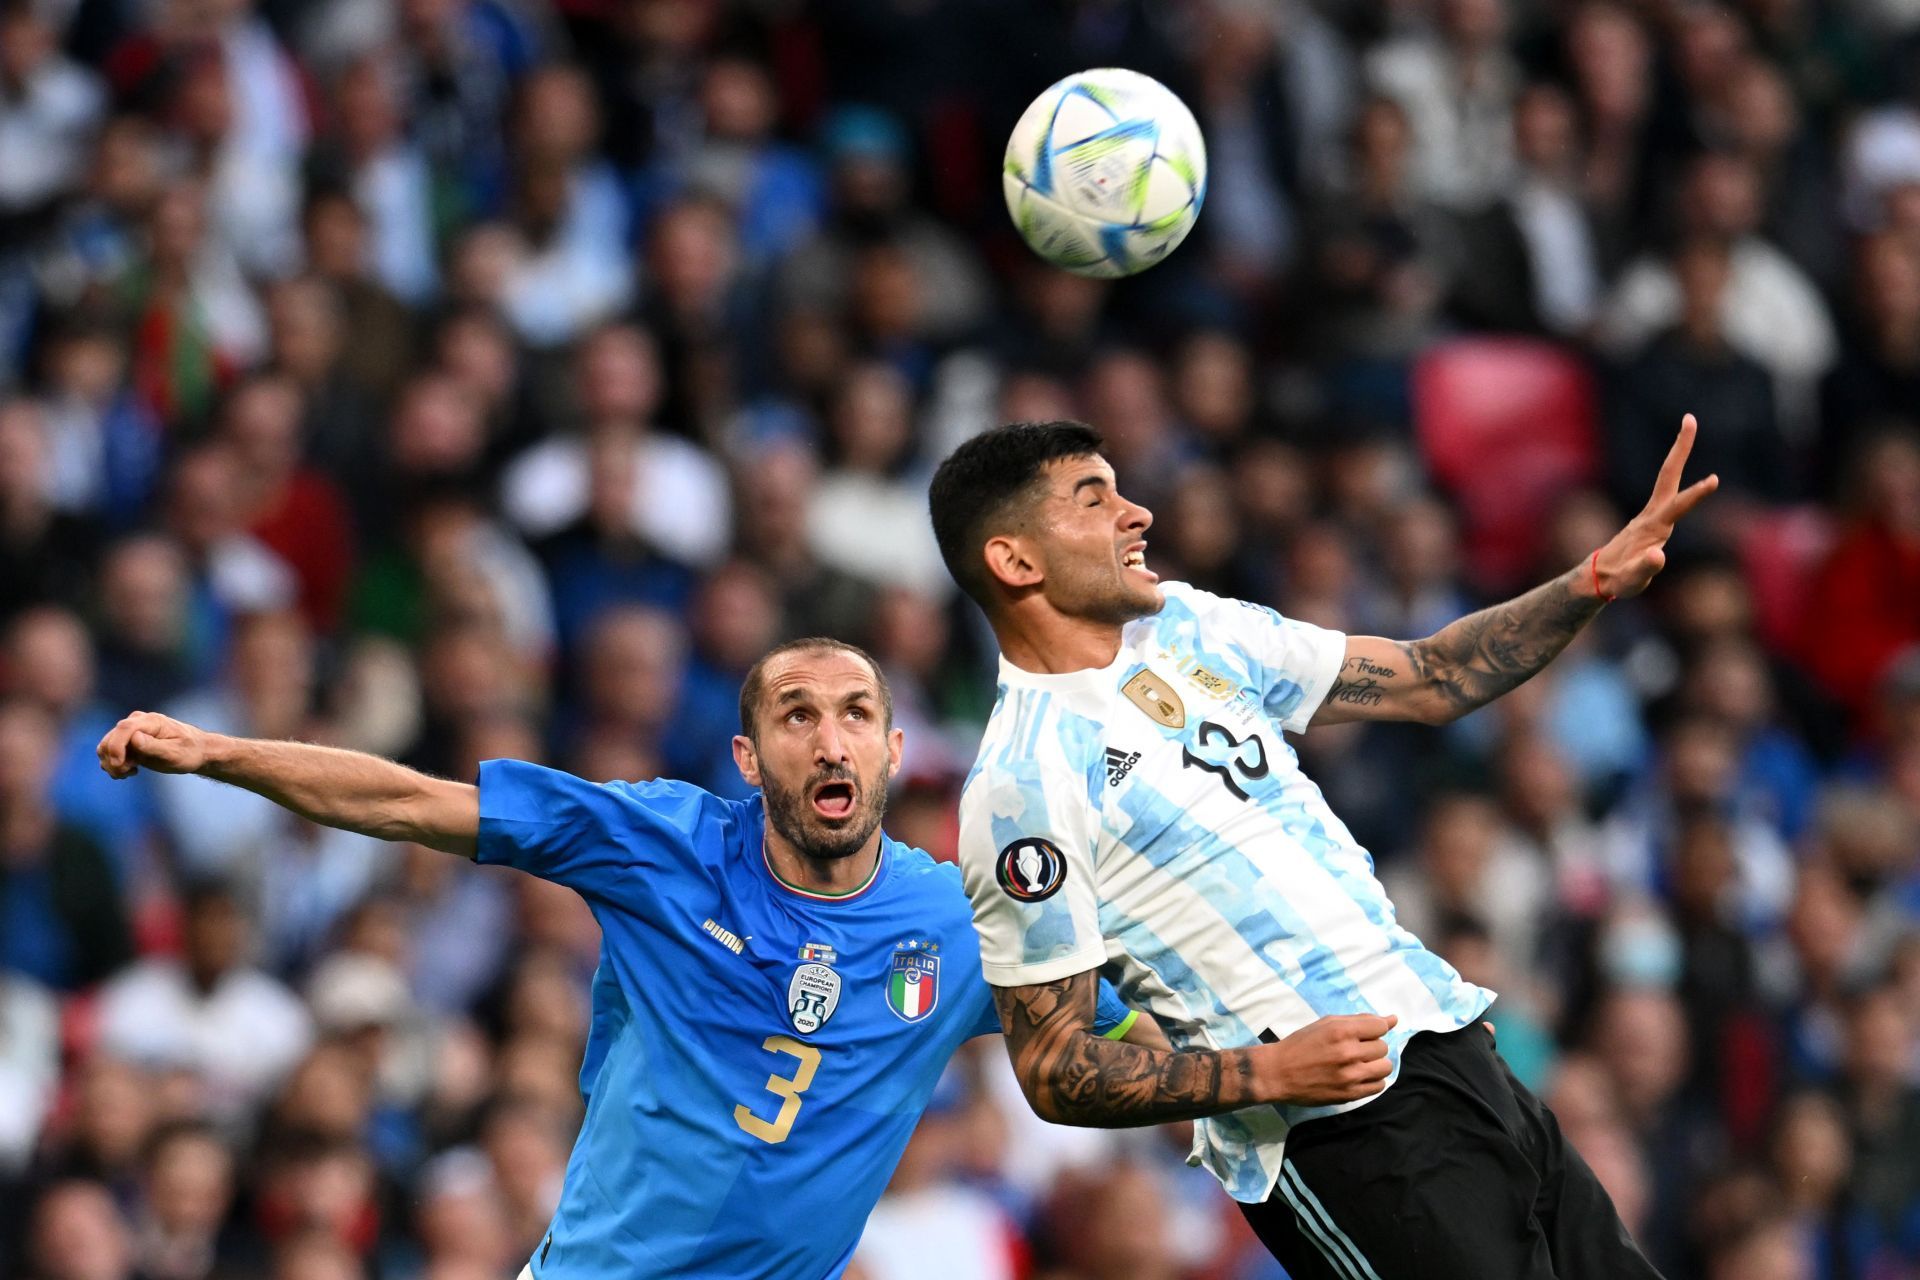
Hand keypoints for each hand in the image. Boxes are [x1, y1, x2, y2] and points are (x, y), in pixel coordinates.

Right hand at [96, 712, 215, 778]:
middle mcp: (137, 722)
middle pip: (110, 739)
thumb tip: (134, 738)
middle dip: (114, 760)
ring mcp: (130, 730)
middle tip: (129, 773)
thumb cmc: (189, 752)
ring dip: (112, 764)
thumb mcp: (175, 753)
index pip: (124, 729)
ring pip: (105, 746)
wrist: (196, 751)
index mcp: (151, 721)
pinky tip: (131, 771)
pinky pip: (109, 752)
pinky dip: (114, 764)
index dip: (116, 747)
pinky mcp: (127, 741)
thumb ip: (154, 746)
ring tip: (131, 772)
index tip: (121, 766)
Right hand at [1260, 1013, 1397, 1105]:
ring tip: (1359, 1063)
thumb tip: (1393, 1020)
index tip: (1363, 1034)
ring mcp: (1350, 1076)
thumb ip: (1360, 1020)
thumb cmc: (1301, 1044)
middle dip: (1371, 1046)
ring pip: (1385, 1067)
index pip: (1381, 1027)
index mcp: (1341, 1031)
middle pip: (1382, 1047)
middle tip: (1354, 1049)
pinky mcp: (1350, 1094)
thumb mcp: (1326, 1024)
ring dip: (1375, 1064)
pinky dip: (1372, 1080)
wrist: (1278, 1073)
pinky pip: (1378, 1086)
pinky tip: (1358, 1076)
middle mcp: (1349, 1052)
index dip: (1373, 1029)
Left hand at [1594, 414, 1718, 599]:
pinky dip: (1676, 471)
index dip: (1696, 495)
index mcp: (1653, 527)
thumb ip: (1645, 568)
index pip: (1677, 506)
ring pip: (1668, 478)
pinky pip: (1668, 490)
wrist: (1599, 576)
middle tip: (1690, 418)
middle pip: (1669, 475)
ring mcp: (1651, 514)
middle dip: (1681, 447)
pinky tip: (1680, 464)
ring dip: (1679, 453)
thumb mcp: (1633, 580)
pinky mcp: (1652, 518)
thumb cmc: (1619, 580)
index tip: (1714, 479)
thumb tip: (1658, 555)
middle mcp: (1652, 514)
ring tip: (1689, 425)